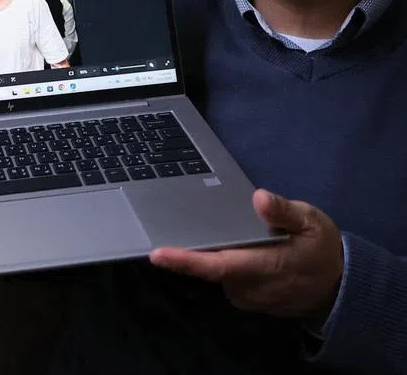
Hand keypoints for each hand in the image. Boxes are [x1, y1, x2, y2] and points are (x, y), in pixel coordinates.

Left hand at [149, 189, 343, 320]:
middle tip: (184, 220)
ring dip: (211, 253)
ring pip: (216, 272)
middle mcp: (251, 287)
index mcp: (264, 267)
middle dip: (194, 245)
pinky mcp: (248, 299)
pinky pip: (225, 278)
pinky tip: (230, 245)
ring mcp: (249, 297)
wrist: (341, 286)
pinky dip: (222, 261)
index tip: (157, 254)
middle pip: (209, 266)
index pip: (216, 265)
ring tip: (219, 230)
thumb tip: (259, 199)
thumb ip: (283, 211)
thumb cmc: (322, 248)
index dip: (185, 261)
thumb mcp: (310, 221)